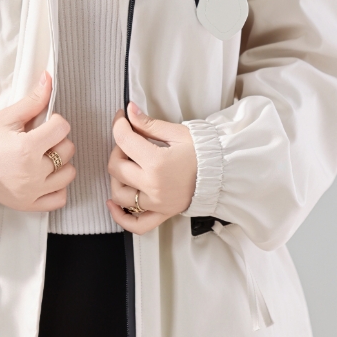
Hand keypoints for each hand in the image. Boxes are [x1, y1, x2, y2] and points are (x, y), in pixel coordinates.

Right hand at [0, 71, 74, 210]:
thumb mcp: (7, 117)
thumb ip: (32, 100)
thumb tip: (49, 77)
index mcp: (27, 148)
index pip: (62, 128)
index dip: (55, 121)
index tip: (44, 124)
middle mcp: (33, 173)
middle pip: (67, 150)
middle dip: (58, 141)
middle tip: (42, 140)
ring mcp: (33, 192)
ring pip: (68, 174)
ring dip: (61, 164)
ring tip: (44, 158)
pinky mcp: (30, 205)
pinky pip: (59, 198)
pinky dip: (57, 188)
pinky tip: (46, 178)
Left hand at [106, 102, 196, 233]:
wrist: (223, 173)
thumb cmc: (204, 153)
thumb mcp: (177, 133)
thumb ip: (149, 124)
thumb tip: (130, 111)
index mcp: (157, 163)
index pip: (124, 140)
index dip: (119, 124)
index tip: (121, 118)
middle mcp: (153, 186)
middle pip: (116, 168)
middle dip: (117, 150)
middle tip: (128, 142)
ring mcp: (157, 203)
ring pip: (119, 195)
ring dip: (117, 179)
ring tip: (126, 168)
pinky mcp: (162, 214)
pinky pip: (135, 224)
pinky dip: (120, 216)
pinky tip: (113, 203)